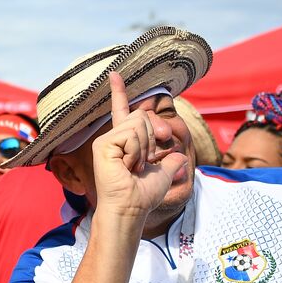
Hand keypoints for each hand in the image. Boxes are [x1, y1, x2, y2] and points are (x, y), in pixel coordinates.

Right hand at [91, 72, 188, 226]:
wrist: (131, 208)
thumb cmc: (143, 196)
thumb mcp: (164, 173)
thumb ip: (171, 160)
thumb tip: (179, 157)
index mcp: (124, 142)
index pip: (123, 112)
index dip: (119, 93)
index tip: (115, 74)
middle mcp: (113, 138)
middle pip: (142, 116)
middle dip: (153, 137)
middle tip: (145, 162)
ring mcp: (106, 141)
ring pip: (139, 123)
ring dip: (145, 146)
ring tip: (134, 166)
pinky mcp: (103, 145)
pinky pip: (131, 134)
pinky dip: (137, 150)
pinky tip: (127, 165)